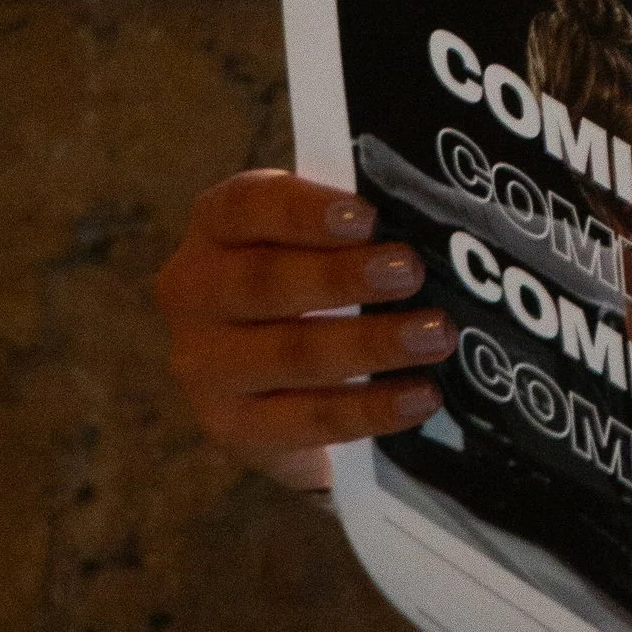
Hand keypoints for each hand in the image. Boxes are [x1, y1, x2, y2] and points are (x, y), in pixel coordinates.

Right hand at [154, 171, 454, 494]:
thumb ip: (357, 228)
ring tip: (436, 336)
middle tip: (411, 272)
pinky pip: (307, 419)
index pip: (248, 205)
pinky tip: (421, 396)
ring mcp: (204, 364)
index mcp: (217, 224)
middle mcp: (195, 290)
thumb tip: (430, 220)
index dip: (305, 210)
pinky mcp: (231, 426)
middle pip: (265, 281)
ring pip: (291, 353)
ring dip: (371, 343)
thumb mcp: (319, 242)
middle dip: (343, 277)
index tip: (367, 216)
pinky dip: (370, 409)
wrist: (275, 380)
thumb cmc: (313, 281)